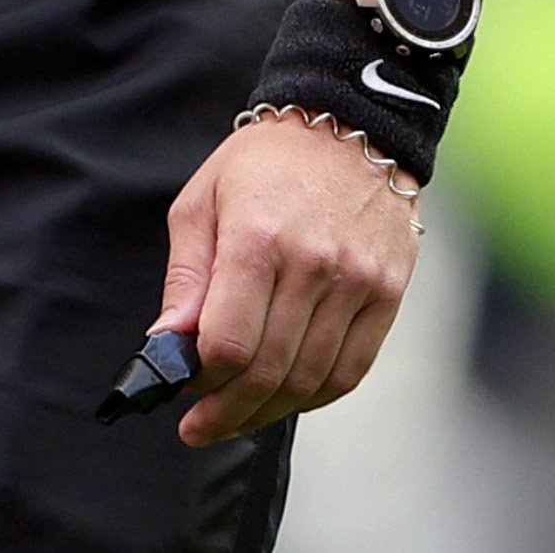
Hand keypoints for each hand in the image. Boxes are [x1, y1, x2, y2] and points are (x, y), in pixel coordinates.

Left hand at [155, 114, 421, 444]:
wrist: (350, 126)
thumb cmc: (263, 163)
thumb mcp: (203, 202)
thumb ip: (187, 278)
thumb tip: (167, 342)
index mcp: (257, 240)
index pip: (228, 342)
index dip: (201, 380)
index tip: (180, 395)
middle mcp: (313, 266)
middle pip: (269, 370)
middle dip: (228, 411)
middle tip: (201, 428)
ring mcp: (357, 283)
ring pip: (311, 379)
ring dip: (269, 412)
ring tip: (238, 418)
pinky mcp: (387, 294)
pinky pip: (352, 368)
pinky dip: (317, 395)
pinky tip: (286, 400)